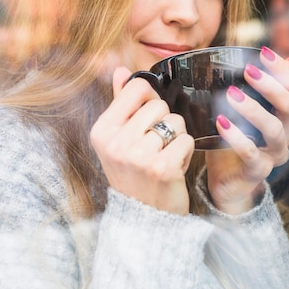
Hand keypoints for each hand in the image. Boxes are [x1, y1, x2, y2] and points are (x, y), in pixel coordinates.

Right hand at [90, 67, 194, 214]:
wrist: (143, 218)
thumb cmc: (132, 173)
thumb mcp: (118, 139)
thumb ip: (120, 103)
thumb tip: (120, 70)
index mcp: (102, 130)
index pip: (135, 88)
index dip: (149, 98)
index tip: (147, 117)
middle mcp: (116, 142)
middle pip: (158, 104)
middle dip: (164, 121)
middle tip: (155, 145)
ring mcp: (138, 156)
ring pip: (175, 121)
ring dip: (176, 138)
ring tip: (164, 156)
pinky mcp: (162, 168)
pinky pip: (186, 140)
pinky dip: (185, 153)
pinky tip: (173, 167)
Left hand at [206, 47, 288, 214]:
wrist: (228, 182)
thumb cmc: (234, 142)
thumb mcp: (241, 113)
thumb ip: (251, 89)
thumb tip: (270, 58)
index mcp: (285, 116)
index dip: (281, 69)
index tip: (263, 52)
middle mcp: (286, 134)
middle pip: (288, 106)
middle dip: (270, 85)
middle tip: (248, 70)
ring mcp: (275, 154)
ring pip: (273, 129)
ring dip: (253, 109)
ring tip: (230, 94)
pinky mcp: (258, 170)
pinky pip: (251, 153)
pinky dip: (237, 137)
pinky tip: (221, 123)